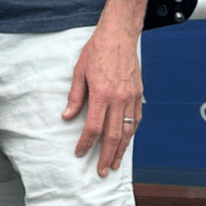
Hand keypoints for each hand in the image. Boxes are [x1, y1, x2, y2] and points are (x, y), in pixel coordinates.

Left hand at [62, 23, 142, 175]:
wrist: (119, 34)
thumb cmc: (97, 50)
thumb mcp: (79, 71)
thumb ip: (75, 96)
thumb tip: (68, 116)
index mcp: (102, 93)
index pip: (94, 127)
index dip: (86, 143)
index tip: (80, 152)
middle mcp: (119, 99)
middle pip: (113, 136)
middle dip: (106, 156)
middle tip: (102, 171)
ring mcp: (131, 97)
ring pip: (128, 131)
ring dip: (121, 150)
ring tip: (115, 163)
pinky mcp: (138, 94)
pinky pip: (137, 119)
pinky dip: (132, 133)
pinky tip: (126, 141)